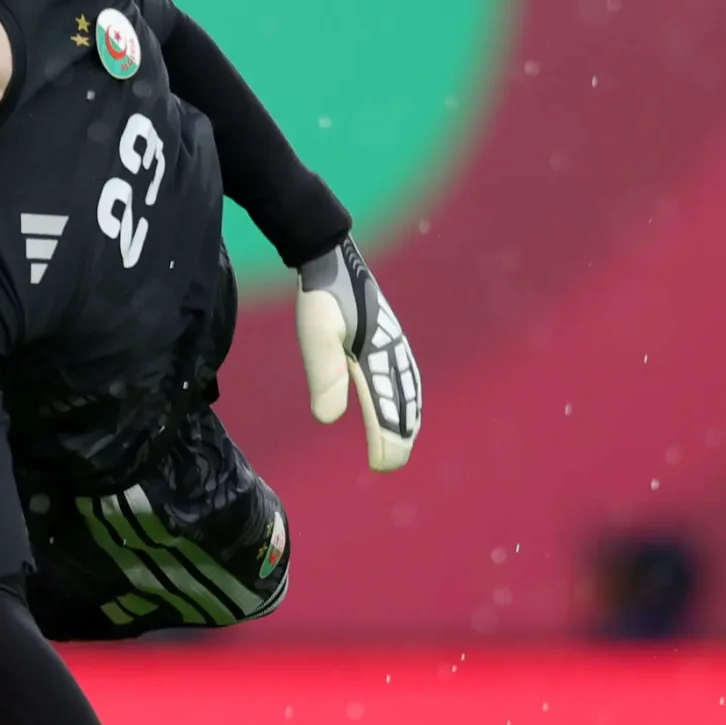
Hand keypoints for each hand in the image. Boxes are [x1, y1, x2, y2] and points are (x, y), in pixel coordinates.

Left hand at [296, 239, 419, 469]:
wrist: (331, 260)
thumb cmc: (321, 298)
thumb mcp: (316, 334)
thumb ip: (324, 374)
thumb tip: (329, 419)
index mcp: (377, 356)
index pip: (387, 407)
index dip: (386, 439)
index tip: (381, 464)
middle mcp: (392, 352)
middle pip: (404, 402)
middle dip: (400, 435)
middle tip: (390, 463)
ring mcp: (394, 344)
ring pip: (408, 389)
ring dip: (408, 418)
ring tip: (402, 444)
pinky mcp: (389, 339)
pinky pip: (406, 375)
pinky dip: (408, 397)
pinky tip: (403, 405)